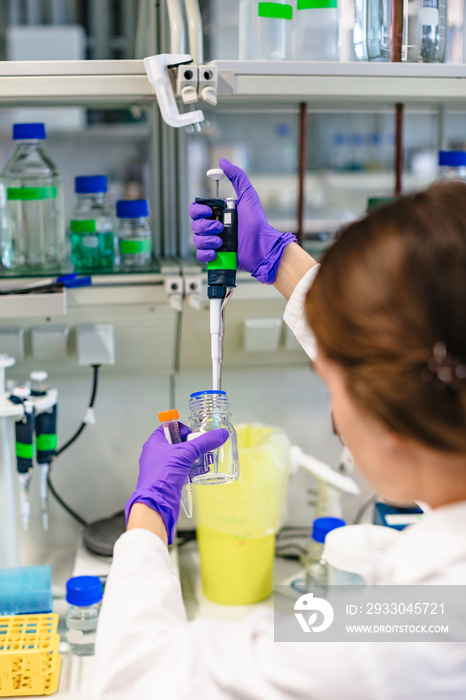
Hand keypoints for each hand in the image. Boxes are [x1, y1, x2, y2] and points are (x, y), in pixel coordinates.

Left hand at [125, 423, 227, 543]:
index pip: (169, 427)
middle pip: (176, 443)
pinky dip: (188, 470)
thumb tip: (220, 434)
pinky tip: (197, 473)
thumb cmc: (163, 475)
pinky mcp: (165, 480)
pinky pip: (179, 470)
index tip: (192, 435)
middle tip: (201, 449)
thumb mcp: (187, 453)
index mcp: (154, 442)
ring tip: (203, 461)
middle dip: (191, 445)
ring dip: (191, 458)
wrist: (157, 502)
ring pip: (178, 457)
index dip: (182, 429)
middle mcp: (154, 454)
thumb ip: (205, 442)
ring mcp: (159, 468)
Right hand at [190, 158, 295, 283]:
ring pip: (196, 240)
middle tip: (220, 228)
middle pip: (195, 225)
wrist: (262, 246)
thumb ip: (237, 177)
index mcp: (218, 214)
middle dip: (205, 226)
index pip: (196, 210)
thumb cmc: (257, 223)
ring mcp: (214, 243)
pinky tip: (216, 252)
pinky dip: (205, 254)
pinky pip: (200, 256)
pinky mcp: (216, 257)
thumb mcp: (248, 196)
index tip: (209, 211)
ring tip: (221, 241)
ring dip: (207, 240)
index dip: (198, 211)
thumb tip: (223, 162)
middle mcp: (214, 227)